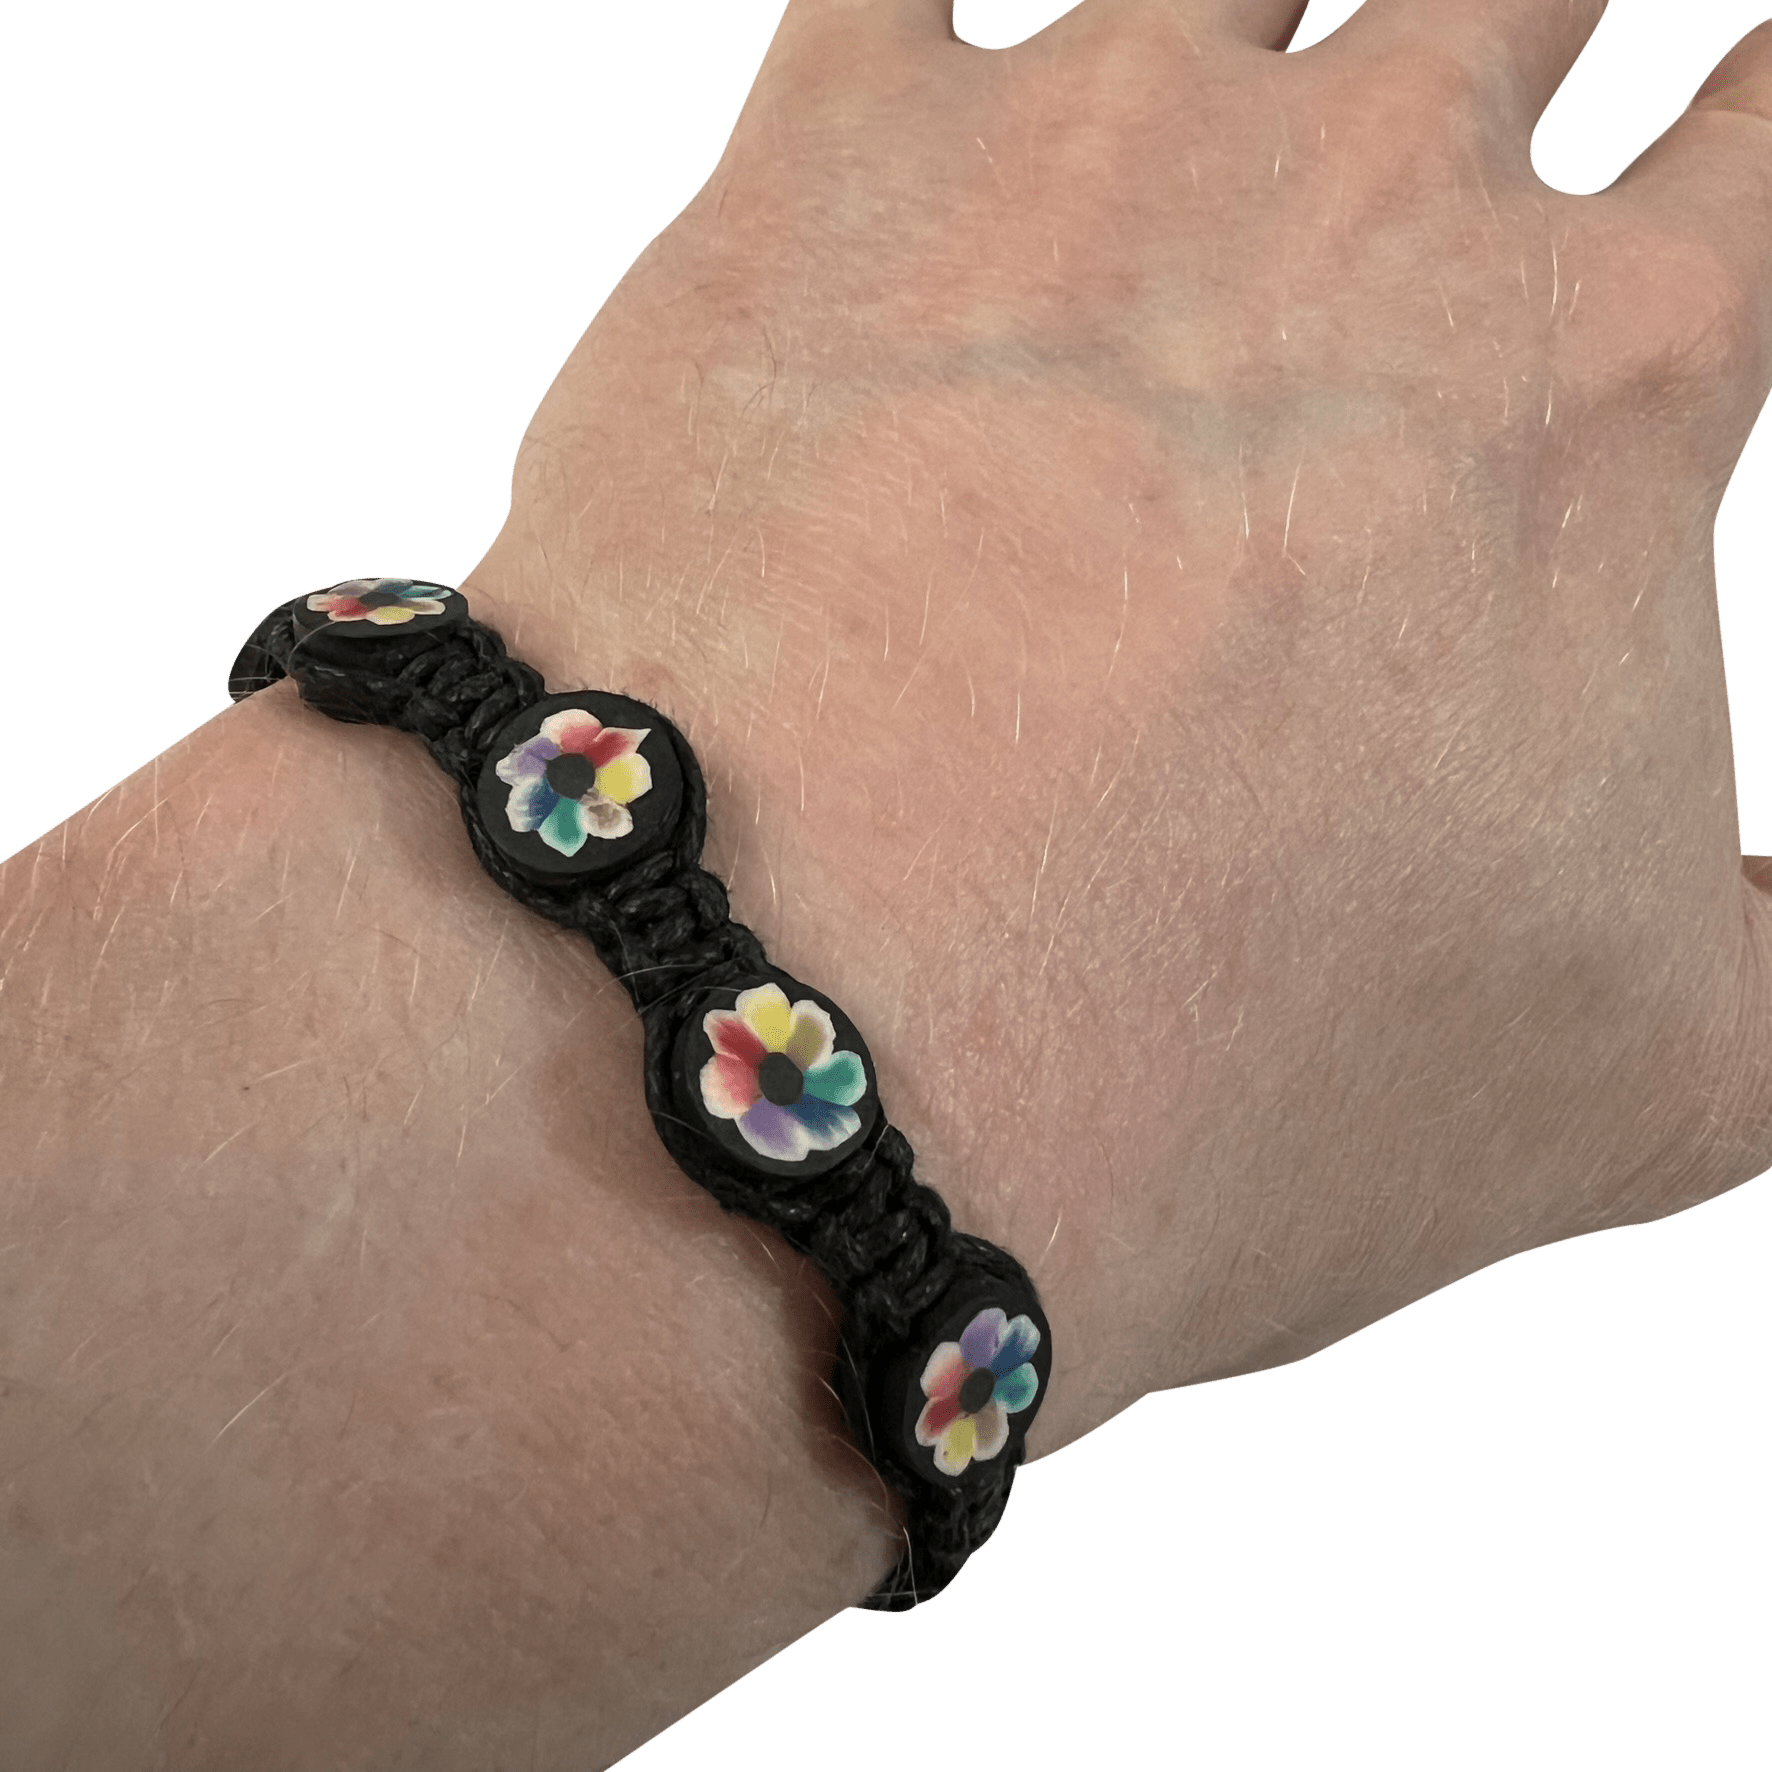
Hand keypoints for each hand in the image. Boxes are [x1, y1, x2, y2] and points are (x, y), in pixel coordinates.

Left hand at [461, 0, 1771, 1449]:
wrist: (821, 1025)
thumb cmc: (1227, 1071)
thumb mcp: (1649, 1077)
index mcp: (1595, 382)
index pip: (1754, 151)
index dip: (1752, 123)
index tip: (1725, 124)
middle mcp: (1358, 200)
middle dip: (1520, 19)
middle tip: (1486, 60)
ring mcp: (1076, 152)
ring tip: (1246, 74)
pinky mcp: (812, 178)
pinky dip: (945, 17)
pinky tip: (963, 68)